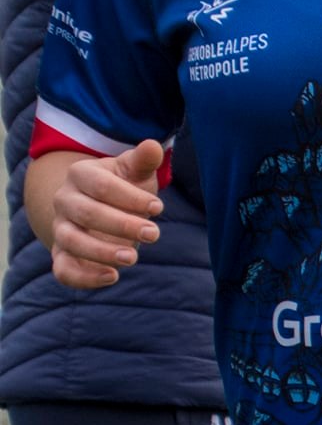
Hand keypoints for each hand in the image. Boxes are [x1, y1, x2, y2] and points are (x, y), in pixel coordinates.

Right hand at [50, 139, 164, 288]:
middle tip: (154, 234)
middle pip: (88, 213)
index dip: (130, 198)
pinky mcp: (62, 255)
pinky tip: (113, 277)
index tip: (158, 208)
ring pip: (71, 241)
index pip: (102, 186)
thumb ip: (143, 160)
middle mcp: (64, 200)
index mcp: (80, 174)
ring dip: (101, 252)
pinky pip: (63, 270)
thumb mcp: (134, 172)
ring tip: (132, 258)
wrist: (103, 208)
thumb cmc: (124, 187)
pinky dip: (84, 278)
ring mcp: (60, 228)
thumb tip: (153, 146)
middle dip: (122, 225)